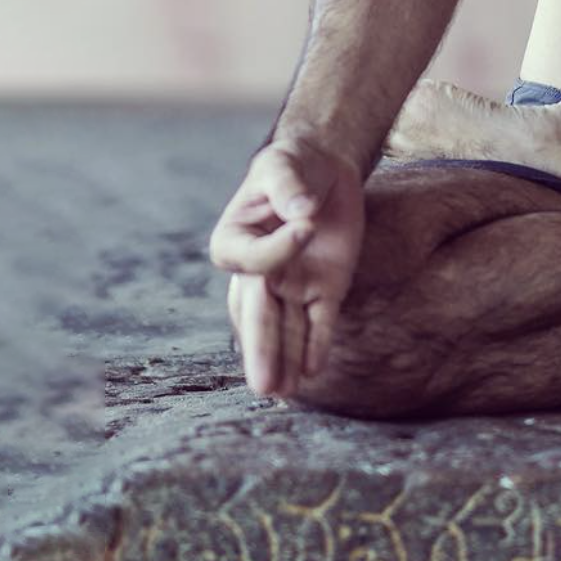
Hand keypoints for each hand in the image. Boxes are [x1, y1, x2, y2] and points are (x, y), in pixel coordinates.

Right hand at [208, 138, 364, 398]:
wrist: (322, 169)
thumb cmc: (293, 165)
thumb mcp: (284, 165)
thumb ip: (287, 186)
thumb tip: (301, 212)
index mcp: (236, 241)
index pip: (252, 262)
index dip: (278, 251)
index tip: (307, 224)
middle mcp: (259, 272)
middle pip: (258, 314)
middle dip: (262, 349)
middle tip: (262, 386)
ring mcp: (292, 284)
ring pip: (285, 327)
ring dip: (284, 359)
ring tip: (282, 395)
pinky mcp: (324, 286)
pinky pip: (318, 321)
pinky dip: (315, 344)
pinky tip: (312, 372)